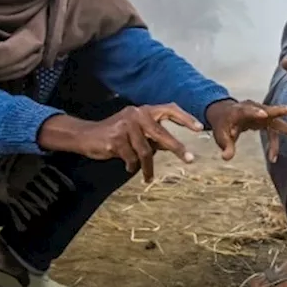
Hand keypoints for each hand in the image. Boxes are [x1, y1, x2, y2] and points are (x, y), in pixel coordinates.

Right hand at [46, 104, 202, 182]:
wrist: (86, 136)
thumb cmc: (115, 135)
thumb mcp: (136, 131)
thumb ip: (153, 136)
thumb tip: (172, 146)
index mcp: (144, 111)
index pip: (169, 109)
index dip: (185, 118)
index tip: (200, 128)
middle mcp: (136, 115)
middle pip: (162, 134)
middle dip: (177, 148)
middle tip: (190, 160)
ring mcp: (126, 126)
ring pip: (146, 152)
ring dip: (147, 167)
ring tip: (148, 177)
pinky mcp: (116, 139)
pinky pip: (131, 158)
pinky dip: (132, 166)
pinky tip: (128, 167)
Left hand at [206, 99, 286, 162]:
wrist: (224, 113)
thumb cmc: (222, 124)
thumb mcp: (220, 135)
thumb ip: (225, 145)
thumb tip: (226, 157)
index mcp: (239, 111)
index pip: (247, 110)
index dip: (255, 112)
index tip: (263, 114)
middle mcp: (253, 109)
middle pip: (268, 110)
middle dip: (280, 111)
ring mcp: (261, 113)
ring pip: (276, 120)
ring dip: (286, 128)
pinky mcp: (266, 119)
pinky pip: (273, 130)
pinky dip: (274, 143)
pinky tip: (272, 157)